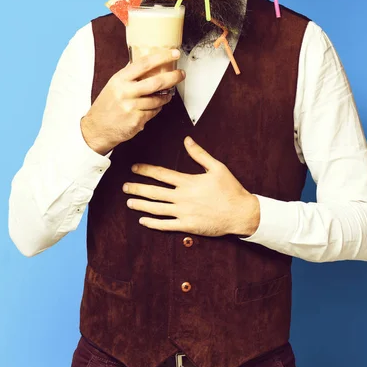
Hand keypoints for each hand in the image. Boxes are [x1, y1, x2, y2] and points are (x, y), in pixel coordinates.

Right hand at [81, 50, 184, 154]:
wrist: (97, 128)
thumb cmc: (106, 106)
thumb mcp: (113, 85)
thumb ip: (129, 75)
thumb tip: (146, 61)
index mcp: (120, 79)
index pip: (144, 64)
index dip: (162, 57)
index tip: (173, 54)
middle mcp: (125, 92)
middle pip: (156, 82)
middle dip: (173, 77)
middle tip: (181, 74)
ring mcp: (131, 107)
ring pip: (157, 99)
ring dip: (165, 97)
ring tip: (167, 94)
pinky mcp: (137, 120)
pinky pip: (154, 112)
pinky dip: (157, 109)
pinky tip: (154, 107)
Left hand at [122, 137, 259, 236]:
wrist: (241, 213)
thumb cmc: (231, 190)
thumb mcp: (217, 167)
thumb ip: (200, 154)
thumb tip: (187, 140)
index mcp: (188, 182)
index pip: (161, 174)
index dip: (146, 170)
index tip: (134, 168)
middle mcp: (182, 197)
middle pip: (154, 192)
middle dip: (137, 188)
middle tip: (125, 186)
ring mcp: (184, 213)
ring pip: (156, 209)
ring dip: (141, 205)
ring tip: (129, 202)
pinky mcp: (187, 226)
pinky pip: (166, 225)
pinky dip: (153, 224)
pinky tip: (143, 221)